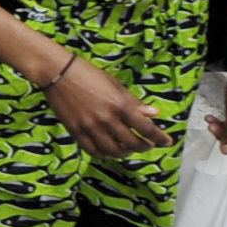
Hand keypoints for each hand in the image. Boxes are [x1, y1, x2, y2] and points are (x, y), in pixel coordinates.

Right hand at [43, 52, 169, 157]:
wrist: (58, 72)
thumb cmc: (89, 74)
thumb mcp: (115, 85)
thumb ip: (134, 102)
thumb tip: (153, 114)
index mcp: (120, 105)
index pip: (146, 128)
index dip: (159, 138)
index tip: (167, 142)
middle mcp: (107, 119)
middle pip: (131, 143)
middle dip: (144, 147)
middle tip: (148, 145)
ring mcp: (90, 127)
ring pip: (113, 151)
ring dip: (125, 153)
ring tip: (129, 149)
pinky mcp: (76, 131)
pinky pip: (93, 150)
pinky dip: (104, 154)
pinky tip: (109, 151)